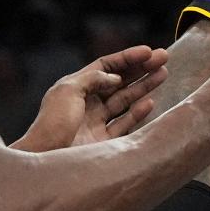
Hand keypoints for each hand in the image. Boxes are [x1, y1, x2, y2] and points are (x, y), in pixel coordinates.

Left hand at [14, 45, 169, 151]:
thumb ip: (93, 79)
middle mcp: (87, 103)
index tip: (148, 52)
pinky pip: (125, 124)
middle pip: (119, 81)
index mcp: (76, 87)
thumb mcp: (68, 91)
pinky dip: (138, 113)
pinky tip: (150, 102)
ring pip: (125, 100)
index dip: (127, 58)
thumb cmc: (52, 123)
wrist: (46, 158)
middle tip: (163, 58)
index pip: (105, 67)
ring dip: (144, 87)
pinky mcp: (104, 143)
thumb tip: (115, 77)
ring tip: (163, 75)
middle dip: (141, 69)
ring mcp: (97, 123)